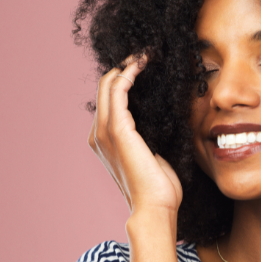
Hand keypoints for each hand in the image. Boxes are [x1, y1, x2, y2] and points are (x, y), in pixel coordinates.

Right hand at [88, 53, 182, 217]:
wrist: (155, 208)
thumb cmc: (158, 189)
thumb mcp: (152, 156)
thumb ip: (149, 138)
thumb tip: (162, 122)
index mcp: (104, 141)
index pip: (109, 99)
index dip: (124, 78)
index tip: (145, 65)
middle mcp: (98, 134)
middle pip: (104, 87)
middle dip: (124, 66)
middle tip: (146, 53)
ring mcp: (104, 132)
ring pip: (109, 84)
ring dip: (127, 65)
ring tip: (146, 53)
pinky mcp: (118, 130)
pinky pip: (118, 90)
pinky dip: (129, 73)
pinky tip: (142, 63)